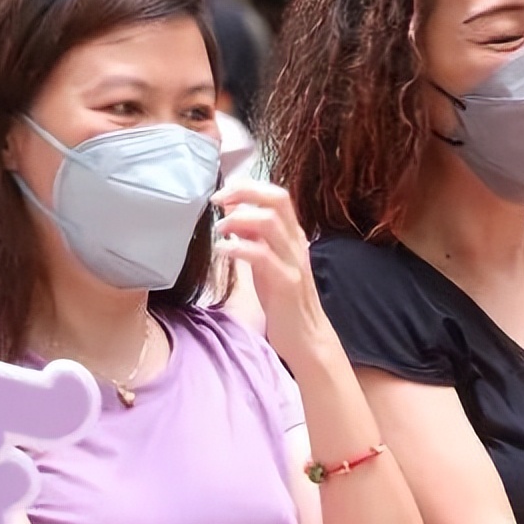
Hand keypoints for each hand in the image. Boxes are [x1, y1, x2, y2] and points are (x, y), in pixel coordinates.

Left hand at [213, 180, 333, 363]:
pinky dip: (239, 248)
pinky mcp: (286, 283)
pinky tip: (222, 251)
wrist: (307, 337)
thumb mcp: (267, 261)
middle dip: (243, 192)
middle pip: (277, 200)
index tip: (222, 192)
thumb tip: (233, 209)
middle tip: (216, 200)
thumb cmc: (283, 300)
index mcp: (292, 235)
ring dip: (238, 220)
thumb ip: (254, 236)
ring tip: (218, 229)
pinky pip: (263, 256)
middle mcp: (296, 243)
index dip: (248, 186)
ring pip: (271, 223)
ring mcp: (293, 262)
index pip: (277, 195)